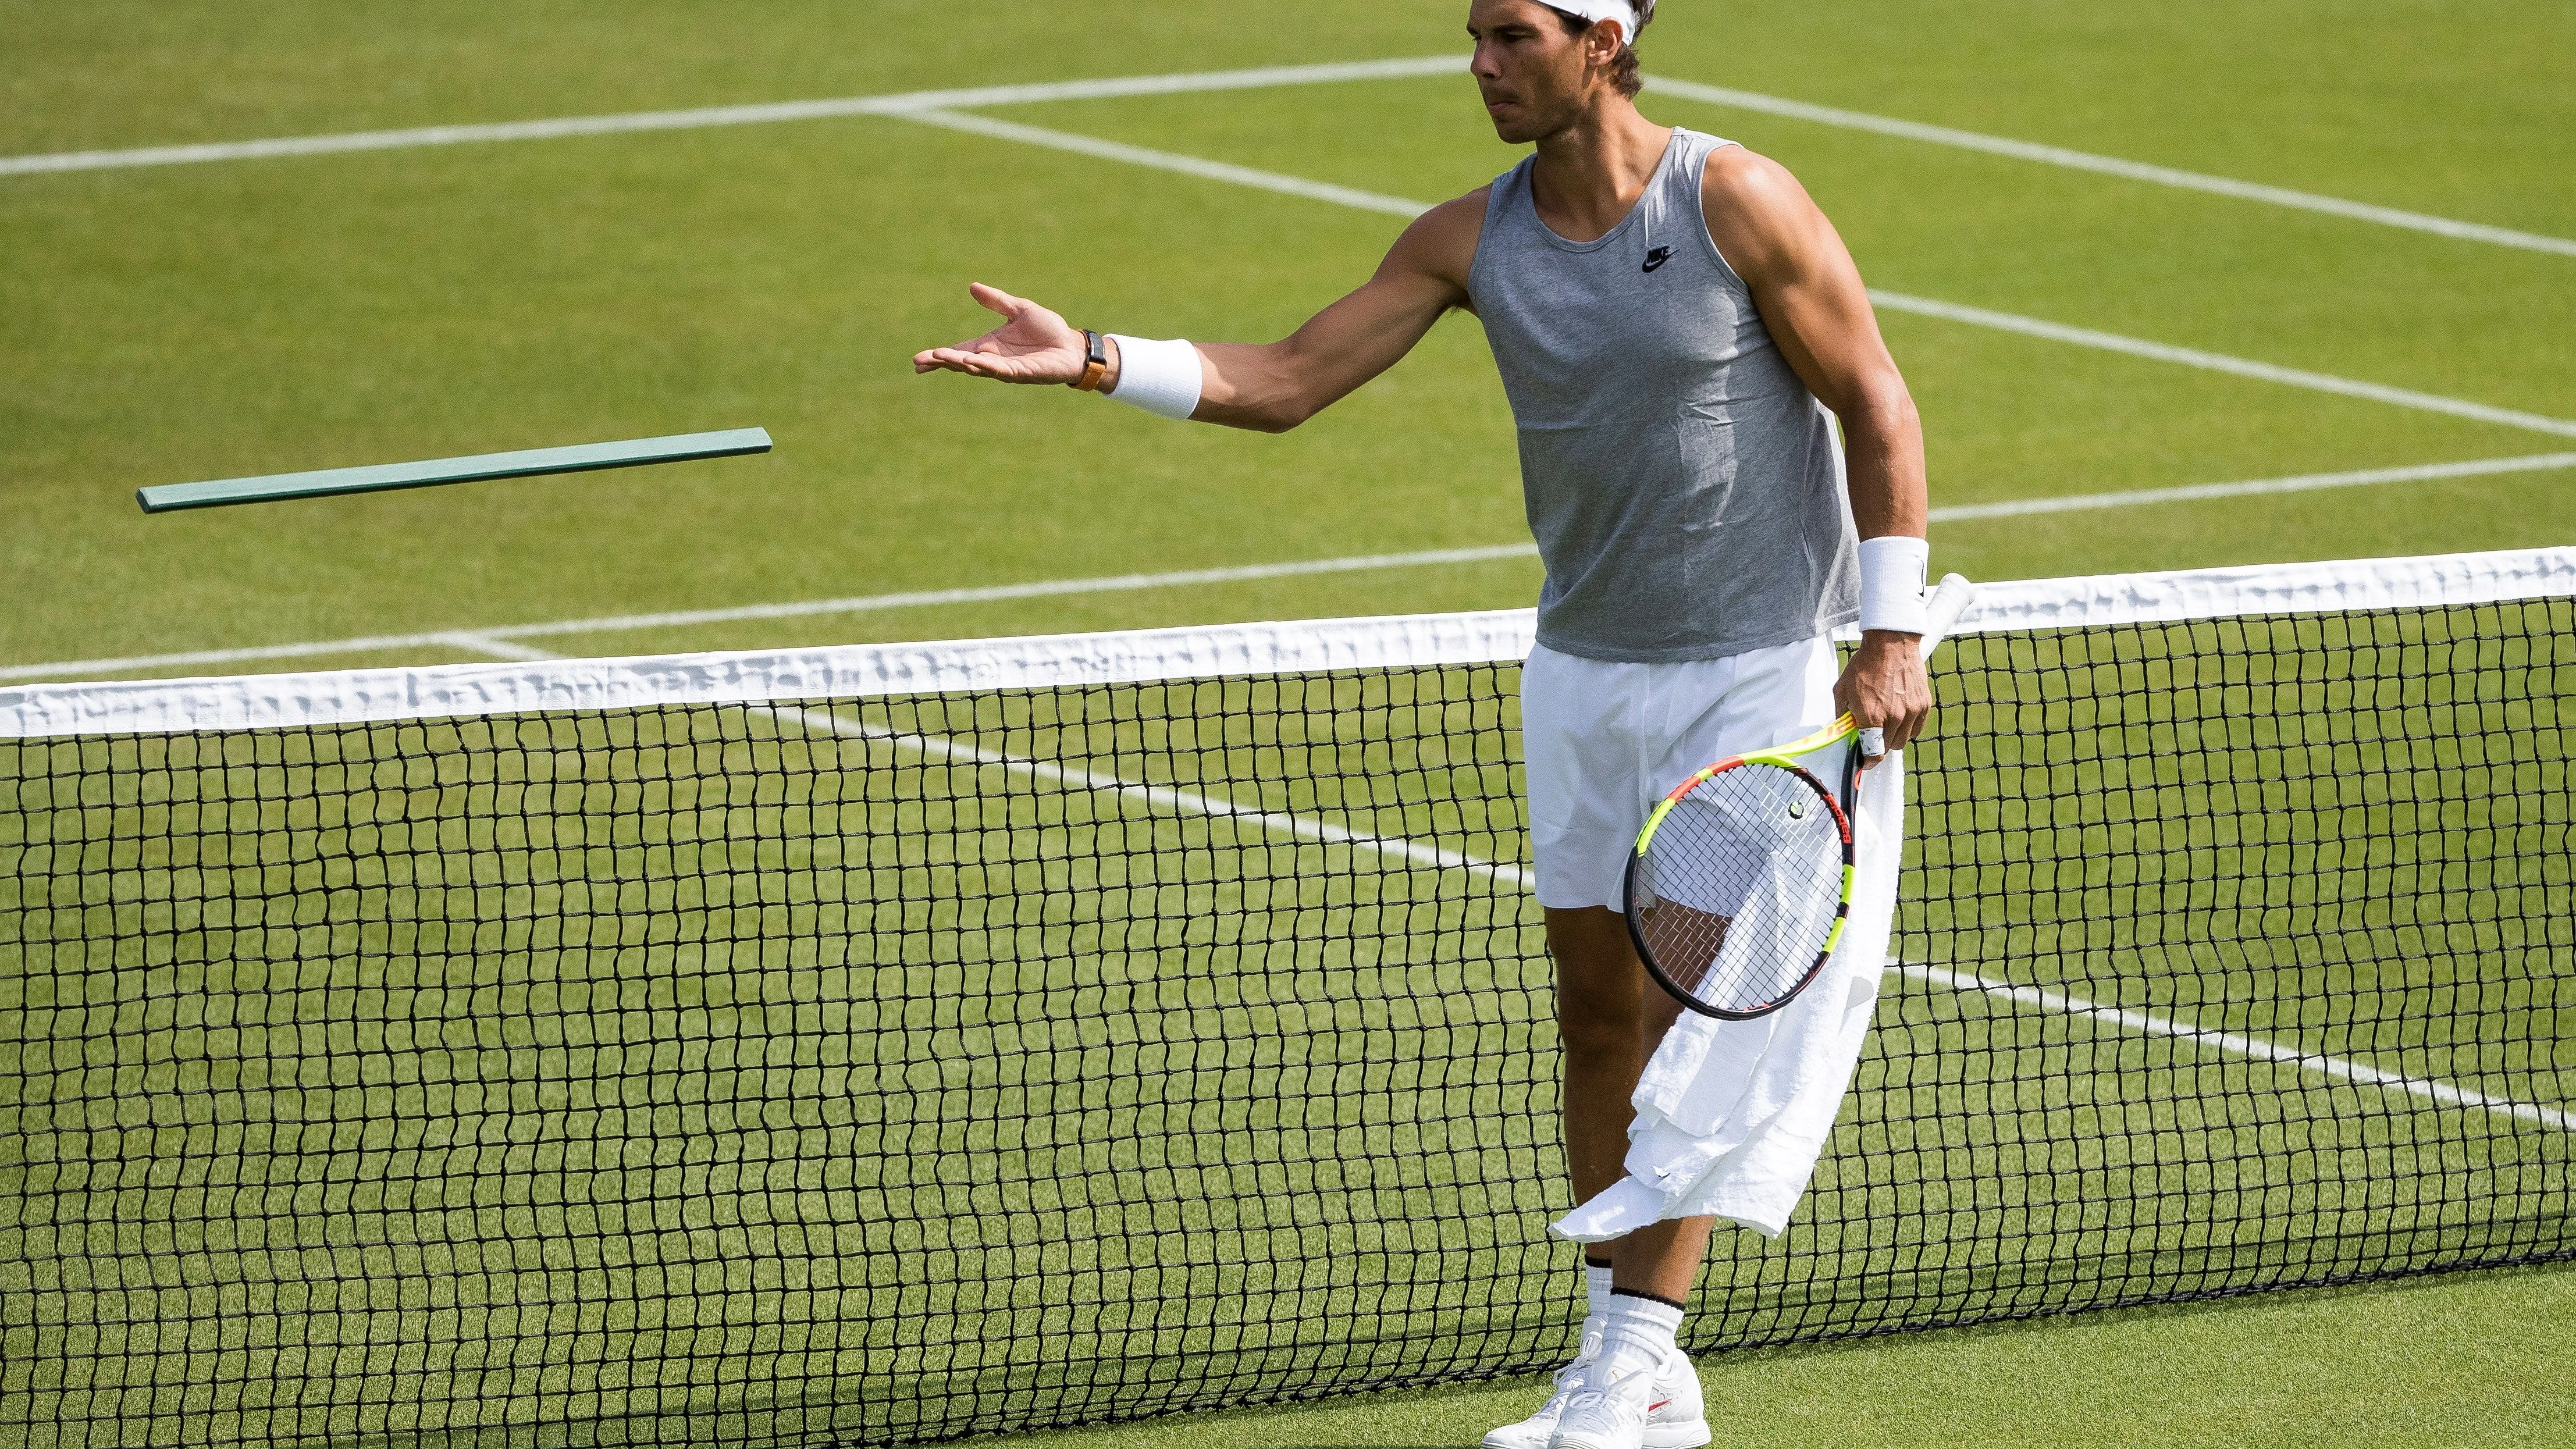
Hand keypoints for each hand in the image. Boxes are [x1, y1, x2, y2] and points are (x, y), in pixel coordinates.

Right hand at [912, 283, 1092, 384]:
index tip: (919, 359)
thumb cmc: (1048, 329)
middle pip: (961, 362)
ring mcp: (1005, 369)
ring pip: (976, 368)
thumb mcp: (1019, 309)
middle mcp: (993, 359)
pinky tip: (972, 361)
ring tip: (940, 357)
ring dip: (958, 363)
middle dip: (942, 362)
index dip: (940, 356)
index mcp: (989, 345)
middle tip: (921, 361)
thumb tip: (972, 286)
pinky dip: (985, 366)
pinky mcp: (1021, 373)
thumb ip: (996, 301)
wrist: (1072, 345)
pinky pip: (999, 371)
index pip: (959, 350)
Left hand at [1833, 632, 1932, 770]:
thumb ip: (1842, 715)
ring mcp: (1911, 712)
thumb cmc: (1864, 665)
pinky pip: (1917, 729)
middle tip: (1871, 736)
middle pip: (1888, 748)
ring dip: (1893, 738)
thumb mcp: (1842, 690)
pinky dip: (1908, 729)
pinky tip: (1898, 718)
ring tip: (1885, 724)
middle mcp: (1894, 717)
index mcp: (1872, 716)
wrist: (1891, 644)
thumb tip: (1843, 732)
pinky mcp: (1923, 705)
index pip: (1873, 752)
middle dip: (1877, 746)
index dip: (1868, 761)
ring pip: (1903, 741)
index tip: (1865, 762)